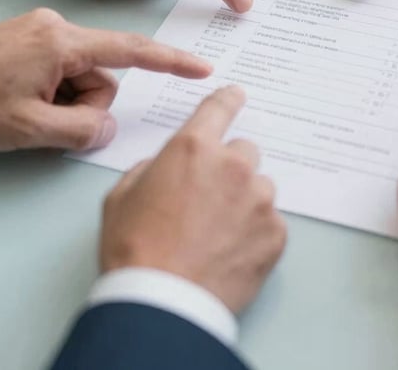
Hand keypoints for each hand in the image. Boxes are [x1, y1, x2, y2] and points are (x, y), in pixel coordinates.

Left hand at [0, 8, 210, 151]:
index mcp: (63, 42)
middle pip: (102, 71)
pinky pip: (60, 67)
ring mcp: (40, 31)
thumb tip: (106, 126)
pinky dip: (53, 91)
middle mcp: (56, 27)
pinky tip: (23, 102)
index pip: (131, 50)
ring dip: (67, 100)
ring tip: (28, 114)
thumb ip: (82, 129)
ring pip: (80, 73)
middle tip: (50, 123)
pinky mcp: (27, 39)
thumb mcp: (31, 128)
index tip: (200, 67)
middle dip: (87, 102)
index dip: (170, 61)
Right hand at [101, 86, 286, 314]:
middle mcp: (234, 165)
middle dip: (229, 169)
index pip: (218, 108)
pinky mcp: (276, 233)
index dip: (228, 99)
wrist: (162, 303)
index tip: (236, 95)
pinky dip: (255, 234)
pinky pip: (270, 223)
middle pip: (244, 152)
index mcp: (193, 148)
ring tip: (217, 235)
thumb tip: (165, 167)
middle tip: (208, 200)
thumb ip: (150, 168)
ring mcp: (260, 199)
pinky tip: (230, 254)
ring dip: (244, 201)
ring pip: (259, 188)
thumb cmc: (134, 250)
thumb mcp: (121, 196)